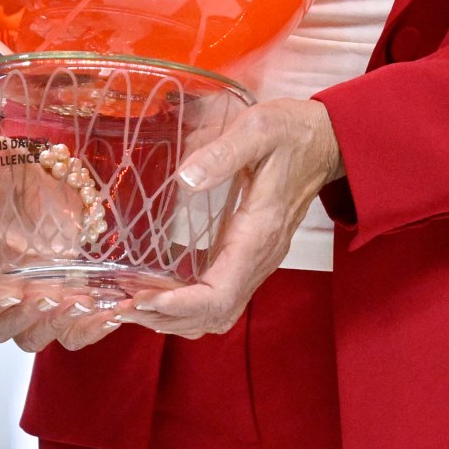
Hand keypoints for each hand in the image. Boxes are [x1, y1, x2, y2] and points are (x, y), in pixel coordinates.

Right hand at [0, 115, 122, 352]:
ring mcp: (22, 293)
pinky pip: (67, 333)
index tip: (13, 290)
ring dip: (56, 327)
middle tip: (55, 295)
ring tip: (85, 301)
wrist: (21, 172)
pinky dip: (88, 330)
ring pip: (29, 337)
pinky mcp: (55, 294)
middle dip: (25, 319)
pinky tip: (110, 310)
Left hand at [119, 98, 341, 339]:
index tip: (141, 300)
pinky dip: (188, 305)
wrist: (327, 141)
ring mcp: (258, 261)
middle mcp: (261, 258)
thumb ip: (223, 153)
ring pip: (219, 312)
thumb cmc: (292, 133)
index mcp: (259, 234)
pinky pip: (221, 296)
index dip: (180, 305)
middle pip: (216, 314)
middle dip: (168, 318)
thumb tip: (185, 180)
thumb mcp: (258, 129)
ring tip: (130, 306)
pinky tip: (157, 293)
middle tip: (121, 307)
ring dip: (176, 318)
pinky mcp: (251, 255)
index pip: (221, 294)